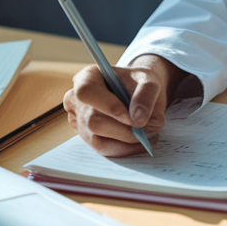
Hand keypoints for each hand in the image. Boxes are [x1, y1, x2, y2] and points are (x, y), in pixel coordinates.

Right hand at [62, 54, 188, 156]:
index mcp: (87, 77)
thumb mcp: (149, 81)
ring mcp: (78, 120)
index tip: (133, 118)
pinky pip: (102, 148)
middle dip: (125, 130)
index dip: (109, 107)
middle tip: (149, 130)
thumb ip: (146, 95)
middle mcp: (76, 99)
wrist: (139, 92)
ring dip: (126, 141)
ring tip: (147, 136)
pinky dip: (123, 149)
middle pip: (93, 121)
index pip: (86, 93)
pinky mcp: (86, 136)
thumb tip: (138, 121)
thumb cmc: (140, 83)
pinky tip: (138, 144)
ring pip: (97, 139)